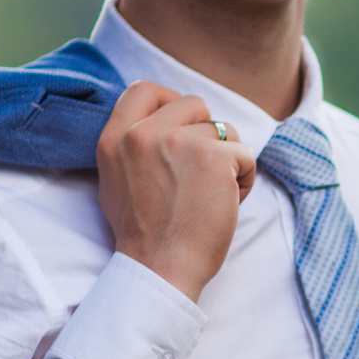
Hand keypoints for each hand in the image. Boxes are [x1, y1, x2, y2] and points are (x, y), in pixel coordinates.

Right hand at [94, 82, 259, 299]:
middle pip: (193, 103)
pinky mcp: (213, 157)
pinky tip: (228, 203)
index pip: (143, 89)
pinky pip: (244, 153)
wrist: (160, 268)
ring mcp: (178, 142)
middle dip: (207, 133)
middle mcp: (142, 133)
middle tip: (203, 171)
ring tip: (213, 193)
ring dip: (228, 159)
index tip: (183, 126)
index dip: (170, 101)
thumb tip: (160, 120)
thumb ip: (132, 145)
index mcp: (114, 138)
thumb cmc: (144, 233)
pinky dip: (244, 179)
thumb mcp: (116, 180)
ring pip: (224, 129)